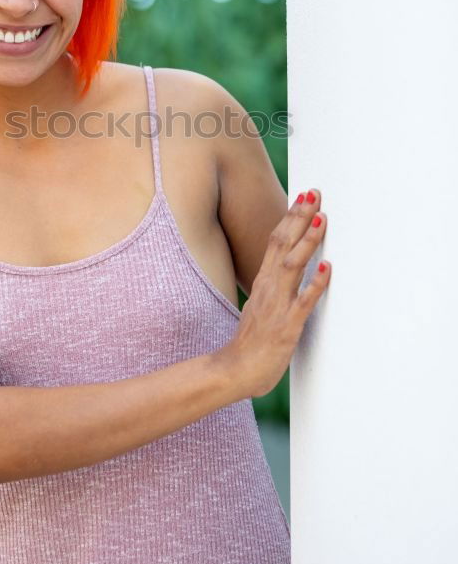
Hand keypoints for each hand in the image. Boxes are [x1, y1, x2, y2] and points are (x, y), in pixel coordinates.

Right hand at [215, 188, 329, 398]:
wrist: (234, 370)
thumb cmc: (252, 341)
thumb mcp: (261, 304)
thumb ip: (274, 287)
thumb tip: (286, 270)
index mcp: (263, 281)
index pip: (276, 239)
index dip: (291, 216)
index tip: (304, 196)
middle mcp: (269, 287)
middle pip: (283, 243)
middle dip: (300, 217)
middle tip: (314, 193)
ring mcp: (277, 305)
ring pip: (293, 266)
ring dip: (308, 242)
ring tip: (322, 220)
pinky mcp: (287, 325)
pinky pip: (304, 302)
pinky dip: (316, 284)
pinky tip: (328, 269)